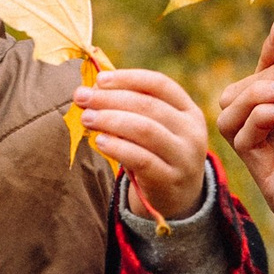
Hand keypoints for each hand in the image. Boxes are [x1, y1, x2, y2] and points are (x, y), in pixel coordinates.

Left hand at [77, 67, 209, 224]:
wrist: (179, 195)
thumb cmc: (159, 153)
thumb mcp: (157, 127)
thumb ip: (132, 108)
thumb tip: (94, 88)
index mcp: (188, 110)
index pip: (160, 84)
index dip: (128, 78)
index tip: (99, 79)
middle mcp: (191, 131)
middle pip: (149, 105)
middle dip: (111, 99)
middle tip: (82, 98)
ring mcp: (183, 156)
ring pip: (145, 130)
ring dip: (111, 120)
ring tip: (87, 118)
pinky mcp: (169, 179)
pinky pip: (141, 159)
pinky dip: (117, 147)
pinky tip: (100, 141)